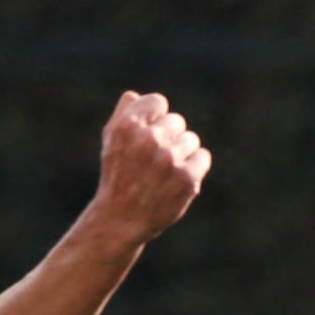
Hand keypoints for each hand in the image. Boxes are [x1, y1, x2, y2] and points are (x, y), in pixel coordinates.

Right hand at [93, 90, 210, 243]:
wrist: (122, 219)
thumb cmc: (118, 176)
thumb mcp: (111, 142)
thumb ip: (124, 115)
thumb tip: (136, 96)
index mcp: (128, 126)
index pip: (157, 102)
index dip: (156, 117)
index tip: (150, 132)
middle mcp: (149, 140)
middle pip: (176, 121)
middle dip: (169, 137)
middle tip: (155, 159)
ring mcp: (170, 159)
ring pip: (191, 139)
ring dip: (182, 153)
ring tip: (165, 171)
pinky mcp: (187, 178)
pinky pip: (203, 157)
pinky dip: (194, 166)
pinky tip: (178, 178)